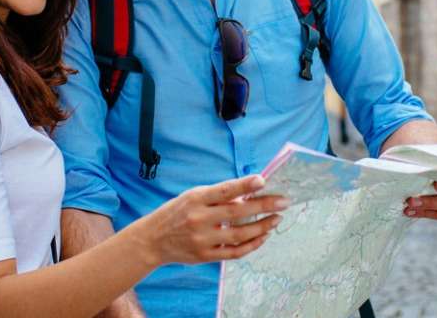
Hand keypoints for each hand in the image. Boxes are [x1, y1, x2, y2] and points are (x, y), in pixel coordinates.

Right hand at [134, 175, 287, 265]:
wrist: (153, 240)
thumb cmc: (177, 213)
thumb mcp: (192, 196)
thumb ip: (218, 195)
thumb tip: (249, 193)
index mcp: (196, 199)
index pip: (224, 190)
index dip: (244, 185)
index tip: (263, 180)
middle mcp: (199, 219)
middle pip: (238, 212)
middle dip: (264, 206)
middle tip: (284, 201)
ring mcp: (203, 239)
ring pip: (240, 235)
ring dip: (262, 227)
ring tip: (276, 219)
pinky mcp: (206, 256)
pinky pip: (235, 252)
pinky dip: (252, 245)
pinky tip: (263, 236)